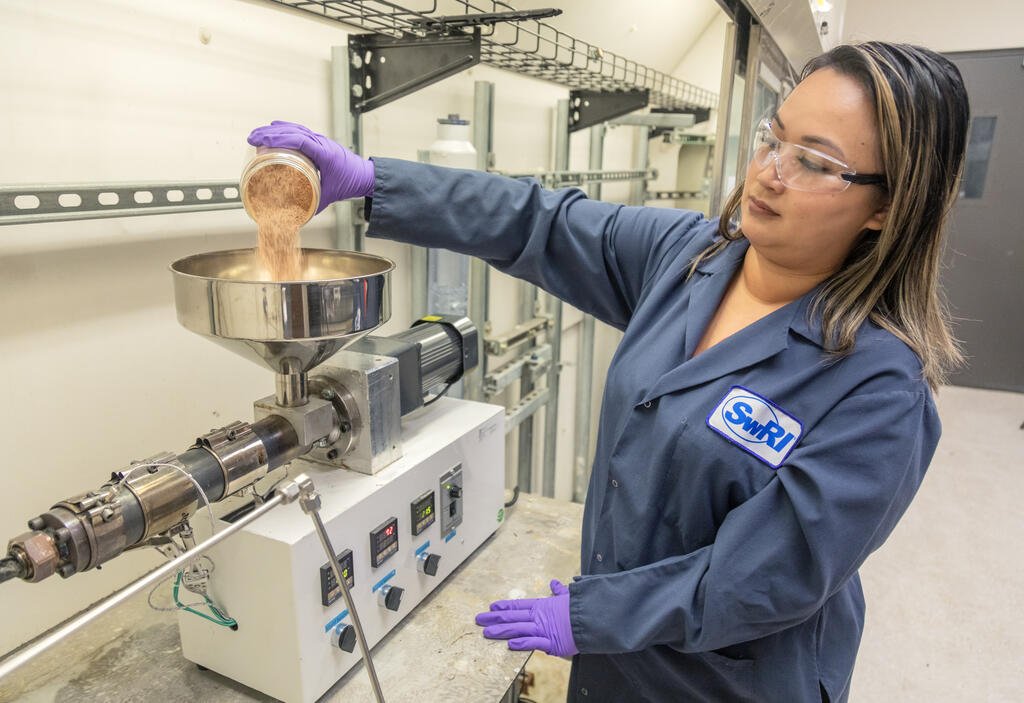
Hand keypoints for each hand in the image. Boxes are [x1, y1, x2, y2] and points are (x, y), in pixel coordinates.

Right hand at [247, 121, 374, 212]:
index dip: (277, 139)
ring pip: (295, 128)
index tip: (261, 142)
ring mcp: (320, 139)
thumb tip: (295, 216)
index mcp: (324, 152)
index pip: (298, 140)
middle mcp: (321, 142)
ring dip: (275, 130)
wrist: (366, 175)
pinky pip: (300, 131)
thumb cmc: (351, 182)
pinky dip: (286, 129)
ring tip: (258, 135)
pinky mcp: (319, 141)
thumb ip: (314, 205)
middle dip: (269, 133)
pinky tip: (274, 129)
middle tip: (252, 138)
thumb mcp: (330, 195)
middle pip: (292, 131)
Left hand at [475, 580, 578, 657]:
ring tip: (486, 632)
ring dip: (501, 631)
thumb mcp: (569, 595)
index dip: (504, 607)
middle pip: (512, 617)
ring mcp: (544, 630)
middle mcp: (539, 617)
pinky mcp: (552, 643)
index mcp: (542, 606)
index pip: (518, 605)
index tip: (491, 607)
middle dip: (494, 619)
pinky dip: (522, 643)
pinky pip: (534, 643)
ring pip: (518, 629)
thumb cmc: (581, 606)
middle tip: (479, 619)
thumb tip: (554, 583)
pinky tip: (510, 644)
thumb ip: (559, 591)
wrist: (593, 617)